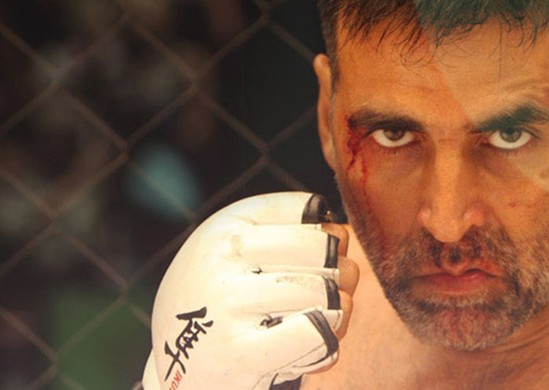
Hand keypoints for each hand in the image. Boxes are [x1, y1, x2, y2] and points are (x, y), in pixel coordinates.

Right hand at [141, 192, 357, 389]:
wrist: (178, 368)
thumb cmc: (230, 302)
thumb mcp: (241, 252)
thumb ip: (292, 231)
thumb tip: (340, 233)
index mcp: (225, 225)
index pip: (310, 209)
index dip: (329, 235)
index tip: (313, 259)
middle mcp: (220, 258)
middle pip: (324, 247)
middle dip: (341, 272)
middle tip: (326, 294)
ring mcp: (227, 305)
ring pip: (326, 292)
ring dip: (338, 312)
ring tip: (318, 322)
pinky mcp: (241, 354)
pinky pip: (316, 334)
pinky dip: (328, 341)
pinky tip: (314, 345)